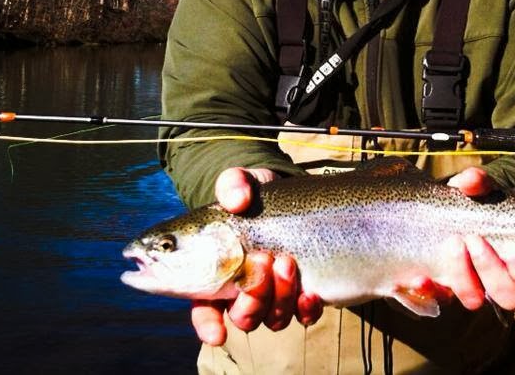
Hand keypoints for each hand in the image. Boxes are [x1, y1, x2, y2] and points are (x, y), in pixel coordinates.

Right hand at [189, 167, 323, 345]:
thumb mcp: (240, 181)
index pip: (204, 309)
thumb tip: (236, 200)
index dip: (207, 325)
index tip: (216, 333)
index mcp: (216, 273)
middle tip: (262, 258)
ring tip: (287, 260)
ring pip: (273, 320)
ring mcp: (275, 294)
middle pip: (242, 317)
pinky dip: (307, 310)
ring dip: (279, 297)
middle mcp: (243, 291)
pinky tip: (310, 293)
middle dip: (252, 298)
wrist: (290, 196)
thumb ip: (232, 184)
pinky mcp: (303, 292)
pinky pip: (305, 316)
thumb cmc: (253, 194)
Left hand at [442, 167, 514, 310]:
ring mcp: (476, 289)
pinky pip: (441, 300)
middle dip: (491, 269)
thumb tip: (470, 181)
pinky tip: (419, 278)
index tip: (511, 247)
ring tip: (452, 245)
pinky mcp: (448, 291)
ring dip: (463, 279)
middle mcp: (505, 282)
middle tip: (474, 240)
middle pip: (508, 296)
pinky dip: (430, 291)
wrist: (454, 210)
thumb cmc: (480, 203)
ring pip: (476, 301)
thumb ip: (479, 182)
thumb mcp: (482, 189)